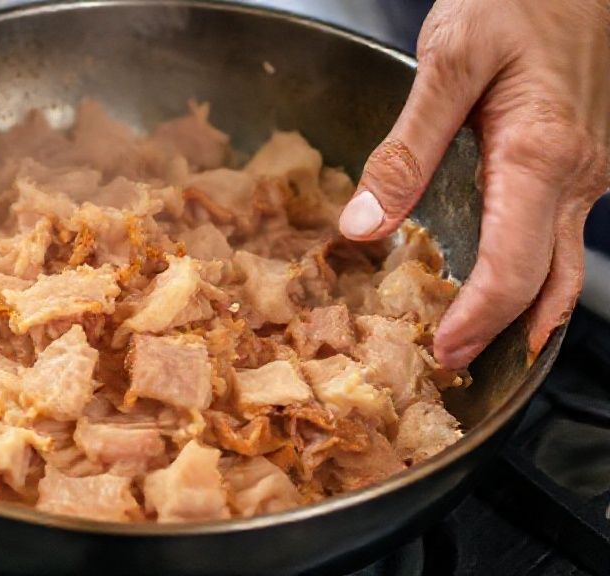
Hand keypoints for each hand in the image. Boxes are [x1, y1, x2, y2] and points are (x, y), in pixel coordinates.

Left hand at [338, 0, 609, 368]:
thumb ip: (406, 149)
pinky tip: (500, 281)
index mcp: (540, 156)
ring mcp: (587, 172)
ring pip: (563, 265)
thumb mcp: (447, 61)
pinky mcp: (581, 161)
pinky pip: (561, 234)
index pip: (512, 269)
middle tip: (456, 363)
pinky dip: (533, 273)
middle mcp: (576, 176)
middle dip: (502, 333)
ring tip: (476, 339)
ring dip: (523, 311)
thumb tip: (364, 225)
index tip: (442, 351)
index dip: (478, 320)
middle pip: (548, 284)